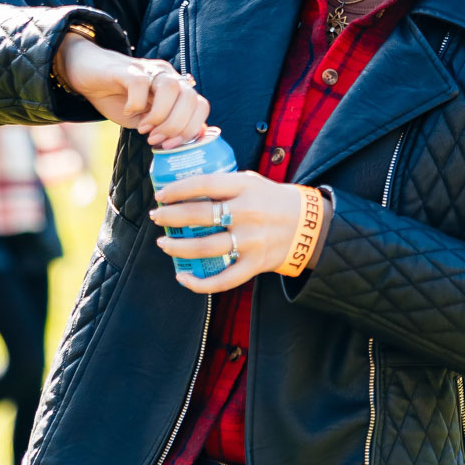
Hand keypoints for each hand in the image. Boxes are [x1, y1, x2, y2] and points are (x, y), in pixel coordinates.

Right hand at [57, 35, 208, 148]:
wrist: (87, 75)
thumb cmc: (118, 99)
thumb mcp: (146, 120)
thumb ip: (167, 128)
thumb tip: (190, 144)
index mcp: (176, 89)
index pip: (201, 105)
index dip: (191, 129)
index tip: (170, 145)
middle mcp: (167, 76)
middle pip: (191, 97)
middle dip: (176, 126)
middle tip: (155, 139)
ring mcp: (149, 70)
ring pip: (171, 88)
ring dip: (160, 116)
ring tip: (144, 128)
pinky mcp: (127, 69)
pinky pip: (141, 82)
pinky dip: (137, 104)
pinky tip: (129, 112)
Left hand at [151, 171, 304, 292]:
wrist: (309, 225)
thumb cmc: (273, 200)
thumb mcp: (252, 181)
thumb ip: (224, 183)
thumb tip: (185, 185)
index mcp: (245, 187)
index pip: (204, 184)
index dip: (177, 190)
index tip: (160, 195)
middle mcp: (247, 213)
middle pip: (199, 216)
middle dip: (170, 217)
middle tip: (156, 217)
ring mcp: (251, 241)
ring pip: (205, 247)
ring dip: (178, 247)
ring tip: (163, 244)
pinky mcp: (255, 264)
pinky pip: (223, 279)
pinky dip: (200, 283)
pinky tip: (183, 278)